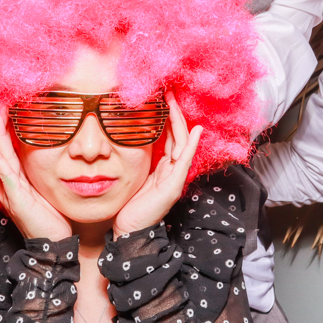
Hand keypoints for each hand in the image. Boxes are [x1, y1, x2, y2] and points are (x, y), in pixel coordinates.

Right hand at [0, 111, 72, 240]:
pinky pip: (5, 175)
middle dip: (0, 127)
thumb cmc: (52, 219)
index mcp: (18, 181)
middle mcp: (10, 184)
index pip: (10, 151)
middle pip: (2, 150)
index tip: (10, 110)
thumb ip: (43, 175)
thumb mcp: (47, 191)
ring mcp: (10, 191)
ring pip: (1, 158)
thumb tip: (53, 156)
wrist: (52, 245)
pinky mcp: (15, 198)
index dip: (8, 131)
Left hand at [113, 93, 201, 234]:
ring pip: (182, 144)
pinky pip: (184, 161)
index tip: (162, 97)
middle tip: (169, 92)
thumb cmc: (128, 204)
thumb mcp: (133, 174)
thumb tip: (132, 136)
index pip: (169, 136)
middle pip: (178, 136)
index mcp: (163, 166)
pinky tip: (195, 132)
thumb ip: (137, 157)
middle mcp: (172, 169)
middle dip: (174, 113)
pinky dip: (191, 145)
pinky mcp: (174, 186)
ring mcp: (175, 178)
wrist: (128, 230)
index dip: (167, 117)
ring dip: (180, 122)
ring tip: (175, 103)